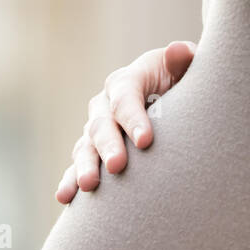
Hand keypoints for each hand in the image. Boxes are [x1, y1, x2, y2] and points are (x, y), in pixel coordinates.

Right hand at [55, 40, 197, 203]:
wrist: (169, 101)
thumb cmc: (181, 85)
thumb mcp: (185, 70)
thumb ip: (183, 63)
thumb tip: (180, 51)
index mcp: (126, 81)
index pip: (126, 98)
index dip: (134, 119)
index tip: (146, 142)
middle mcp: (104, 104)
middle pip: (101, 125)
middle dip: (108, 146)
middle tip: (118, 166)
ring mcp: (95, 130)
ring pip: (85, 147)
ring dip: (85, 166)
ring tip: (89, 185)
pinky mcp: (91, 153)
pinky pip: (76, 166)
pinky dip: (70, 181)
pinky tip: (65, 198)